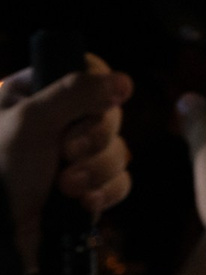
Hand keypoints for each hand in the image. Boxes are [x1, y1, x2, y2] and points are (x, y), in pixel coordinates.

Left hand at [0, 56, 134, 266]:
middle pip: (111, 114)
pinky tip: (82, 203)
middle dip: (94, 140)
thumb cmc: (1, 168)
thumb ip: (75, 92)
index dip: (99, 89)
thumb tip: (124, 81)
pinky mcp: (90, 188)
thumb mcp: (31, 121)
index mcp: (35, 94)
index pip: (88, 71)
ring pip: (119, 151)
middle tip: (66, 153)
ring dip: (96, 171)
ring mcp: (76, 157)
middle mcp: (59, 121)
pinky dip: (105, 192)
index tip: (94, 106)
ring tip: (66, 188)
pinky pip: (121, 181)